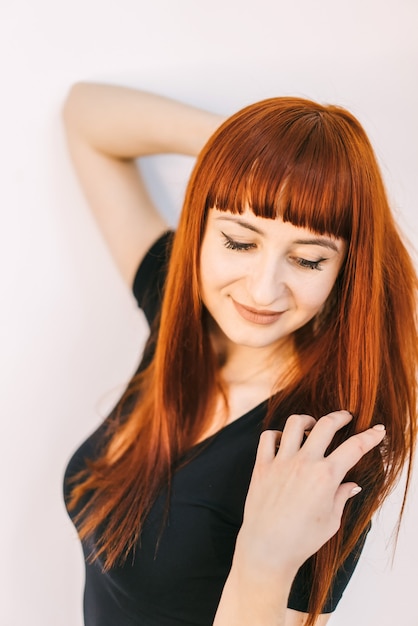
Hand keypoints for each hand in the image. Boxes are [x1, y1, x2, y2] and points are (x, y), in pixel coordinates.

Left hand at [235, 410, 384, 579]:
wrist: (267, 549)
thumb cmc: (301, 540)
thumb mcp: (331, 520)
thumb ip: (341, 496)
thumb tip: (351, 485)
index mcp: (326, 477)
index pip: (355, 448)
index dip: (370, 437)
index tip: (377, 431)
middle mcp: (304, 464)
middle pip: (326, 425)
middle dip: (340, 417)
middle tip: (346, 417)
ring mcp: (281, 462)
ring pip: (295, 423)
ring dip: (307, 420)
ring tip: (312, 426)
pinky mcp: (262, 466)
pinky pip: (268, 437)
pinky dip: (277, 434)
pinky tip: (283, 442)